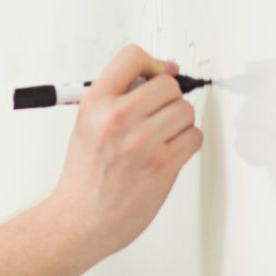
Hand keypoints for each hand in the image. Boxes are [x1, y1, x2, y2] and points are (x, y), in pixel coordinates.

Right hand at [46, 44, 203, 261]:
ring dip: (179, 123)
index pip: (132, 56)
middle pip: (168, 85)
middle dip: (168, 99)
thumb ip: (117, 97)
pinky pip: (194, 137)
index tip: (158, 73)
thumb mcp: (86, 123)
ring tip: (161, 137)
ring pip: (185, 110)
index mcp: (95, 102)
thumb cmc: (85, 176)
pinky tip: (169, 152)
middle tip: (158, 116)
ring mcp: (141, 142)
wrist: (81, 219)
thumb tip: (159, 75)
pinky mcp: (162, 165)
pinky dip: (187, 143)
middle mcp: (117, 118)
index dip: (152, 63)